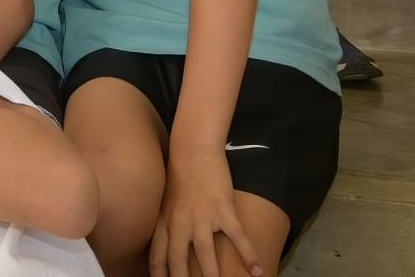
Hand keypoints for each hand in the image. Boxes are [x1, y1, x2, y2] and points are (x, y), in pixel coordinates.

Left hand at [150, 148, 261, 276]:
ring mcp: (201, 216)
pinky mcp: (222, 209)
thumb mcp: (166, 203)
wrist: (193, 150)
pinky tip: (257, 271)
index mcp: (164, 222)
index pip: (157, 257)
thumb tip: (171, 245)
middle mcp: (179, 222)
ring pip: (204, 254)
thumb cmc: (180, 176)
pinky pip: (237, 237)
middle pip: (177, 261)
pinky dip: (248, 255)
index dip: (159, 276)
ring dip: (212, 275)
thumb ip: (167, 224)